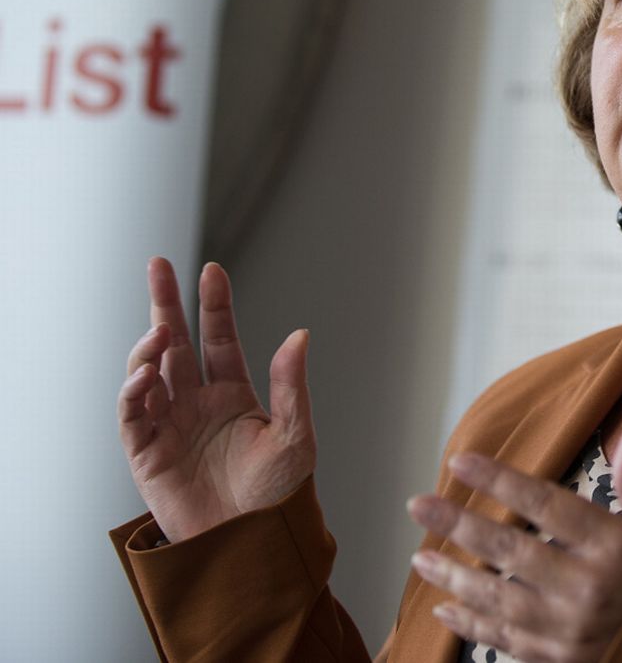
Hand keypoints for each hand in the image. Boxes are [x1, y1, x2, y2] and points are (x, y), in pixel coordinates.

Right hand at [117, 258, 315, 541]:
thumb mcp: (295, 436)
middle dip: (165, 303)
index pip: (219, 338)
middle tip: (157, 264)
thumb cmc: (279, 495)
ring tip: (159, 332)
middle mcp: (198, 403)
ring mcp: (170, 425)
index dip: (214, 305)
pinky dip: (132, 392)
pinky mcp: (147, 453)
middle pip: (175, 343)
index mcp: (234, 394)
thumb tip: (301, 334)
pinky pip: (132, 415)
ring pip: (149, 372)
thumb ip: (292, 386)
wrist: (252, 545)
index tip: (212, 271)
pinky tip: (144, 374)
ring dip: (149, 348)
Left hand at [406, 432, 621, 662]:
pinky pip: (509, 643)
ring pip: (500, 600)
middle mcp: (589, 588)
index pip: (546, 505)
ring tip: (420, 558)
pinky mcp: (565, 662)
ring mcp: (574, 631)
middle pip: (511, 550)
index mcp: (616, 546)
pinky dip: (474, 627)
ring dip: (456, 579)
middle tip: (418, 506)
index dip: (500, 481)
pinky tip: (446, 610)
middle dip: (459, 526)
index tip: (460, 462)